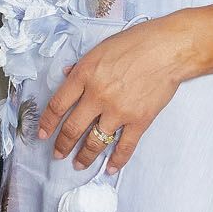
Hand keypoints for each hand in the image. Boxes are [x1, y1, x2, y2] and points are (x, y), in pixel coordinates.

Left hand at [36, 10, 212, 170]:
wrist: (169, 49)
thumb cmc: (137, 43)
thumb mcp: (100, 48)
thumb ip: (82, 66)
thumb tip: (67, 75)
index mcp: (84, 76)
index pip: (57, 105)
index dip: (47, 123)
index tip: (43, 134)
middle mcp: (97, 96)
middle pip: (72, 128)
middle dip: (62, 145)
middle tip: (57, 154)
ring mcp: (118, 111)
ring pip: (94, 141)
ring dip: (84, 156)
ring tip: (78, 164)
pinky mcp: (139, 121)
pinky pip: (125, 146)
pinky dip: (117, 160)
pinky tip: (109, 168)